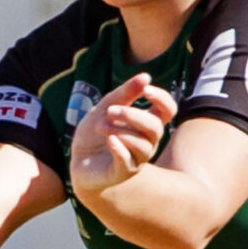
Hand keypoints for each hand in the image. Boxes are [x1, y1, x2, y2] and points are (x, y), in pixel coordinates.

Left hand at [69, 73, 176, 198]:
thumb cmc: (96, 133)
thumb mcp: (106, 107)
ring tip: (99, 126)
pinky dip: (120, 149)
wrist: (79, 160)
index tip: (145, 90)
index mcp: (147, 123)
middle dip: (132, 115)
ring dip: (120, 130)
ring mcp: (138, 159)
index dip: (162, 99)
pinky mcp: (124, 172)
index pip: (168, 110)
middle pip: (155, 127)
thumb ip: (125, 93)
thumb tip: (146, 76)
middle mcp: (148, 142)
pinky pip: (128, 161)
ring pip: (143, 145)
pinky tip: (110, 140)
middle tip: (108, 111)